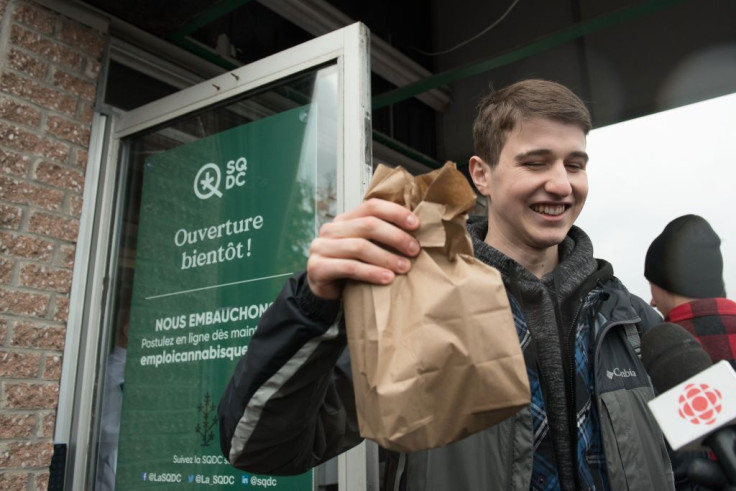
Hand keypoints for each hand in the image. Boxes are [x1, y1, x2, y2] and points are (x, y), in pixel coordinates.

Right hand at [306, 198, 420, 299]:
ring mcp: (321, 247)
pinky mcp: (317, 267)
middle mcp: (331, 229)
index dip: (395, 213)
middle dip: (396, 237)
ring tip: (404, 267)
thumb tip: (415, 229)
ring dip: (386, 257)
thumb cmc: (349, 266)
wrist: (324, 290)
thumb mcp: (364, 246)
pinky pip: (350, 267)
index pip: (372, 206)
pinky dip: (372, 273)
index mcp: (344, 219)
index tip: (416, 225)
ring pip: (360, 247)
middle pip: (368, 225)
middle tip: (414, 250)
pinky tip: (387, 278)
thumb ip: (379, 235)